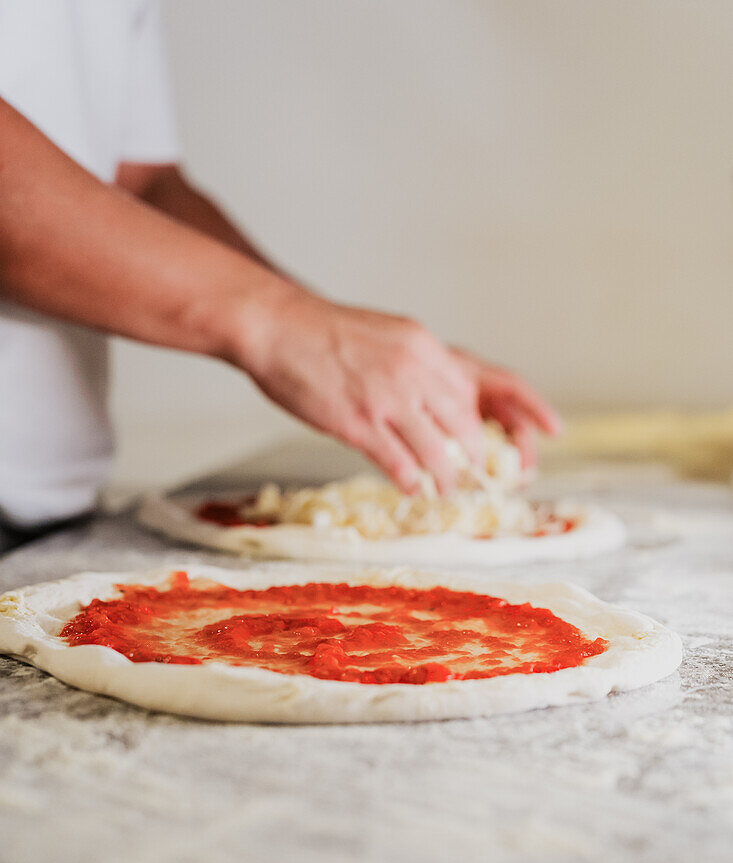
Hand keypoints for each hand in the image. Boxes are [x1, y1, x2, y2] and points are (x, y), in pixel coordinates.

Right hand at [231, 286, 558, 492]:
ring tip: (447, 489)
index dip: (528, 409)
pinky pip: (399, 462)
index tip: (554, 431)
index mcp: (425, 347)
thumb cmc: (325, 333)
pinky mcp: (359, 422)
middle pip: (467, 422)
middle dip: (478, 455)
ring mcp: (387, 398)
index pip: (489, 382)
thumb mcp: (387, 336)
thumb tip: (443, 395)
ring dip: (447, 476)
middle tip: (480, 474)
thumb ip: (419, 364)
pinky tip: (413, 489)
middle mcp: (415, 370)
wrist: (275, 325)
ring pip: (437, 450)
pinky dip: (411, 481)